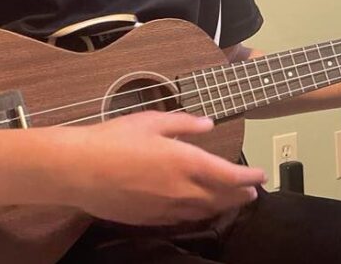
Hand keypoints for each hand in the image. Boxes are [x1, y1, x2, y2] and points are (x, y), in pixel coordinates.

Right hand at [57, 112, 266, 225]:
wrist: (78, 170)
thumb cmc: (114, 139)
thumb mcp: (151, 121)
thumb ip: (184, 123)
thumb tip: (208, 124)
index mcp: (186, 162)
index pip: (229, 175)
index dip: (249, 176)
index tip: (262, 174)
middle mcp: (181, 189)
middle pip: (222, 198)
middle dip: (241, 194)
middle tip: (253, 190)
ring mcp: (165, 208)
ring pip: (204, 211)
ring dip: (222, 206)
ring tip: (233, 200)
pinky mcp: (149, 219)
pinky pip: (182, 219)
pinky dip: (198, 214)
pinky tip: (199, 209)